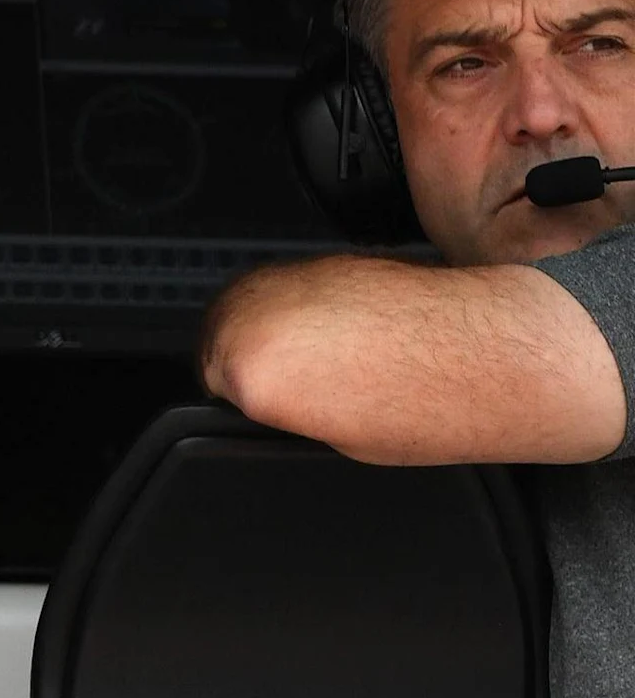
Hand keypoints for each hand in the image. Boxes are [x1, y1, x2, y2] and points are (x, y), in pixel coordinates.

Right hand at [202, 254, 621, 463]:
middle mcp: (251, 315)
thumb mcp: (332, 438)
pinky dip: (298, 310)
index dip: (247, 402)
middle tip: (298, 385)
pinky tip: (340, 333)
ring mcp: (278, 279)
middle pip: (217, 339)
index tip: (272, 408)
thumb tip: (269, 396)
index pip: (214, 388)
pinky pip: (279, 290)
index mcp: (248, 372)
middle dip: (251, 359)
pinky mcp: (310, 259)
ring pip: (243, 309)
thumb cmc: (427, 403)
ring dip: (270, 330)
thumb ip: (281, 408)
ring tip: (323, 358)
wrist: (483, 352)